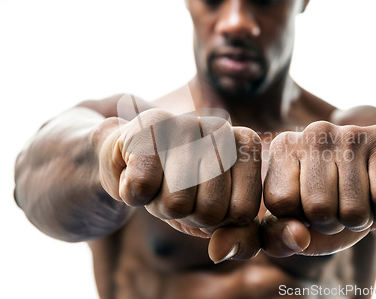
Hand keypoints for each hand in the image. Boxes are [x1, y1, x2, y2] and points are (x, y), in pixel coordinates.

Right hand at [98, 109, 262, 261]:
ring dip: (160, 207)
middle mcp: (220, 127)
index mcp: (246, 144)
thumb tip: (220, 252)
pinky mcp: (145, 127)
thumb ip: (241, 240)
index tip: (205, 199)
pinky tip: (135, 172)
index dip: (217, 220)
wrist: (129, 158)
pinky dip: (133, 194)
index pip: (242, 212)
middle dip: (188, 214)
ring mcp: (184, 123)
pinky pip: (142, 188)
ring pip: (177, 203)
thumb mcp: (218, 217)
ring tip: (159, 183)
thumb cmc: (181, 188)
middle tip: (176, 191)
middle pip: (211, 211)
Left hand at [261, 121, 375, 256]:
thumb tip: (297, 238)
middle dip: (333, 224)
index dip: (301, 221)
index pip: (281, 203)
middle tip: (339, 207)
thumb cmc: (332, 205)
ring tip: (361, 200)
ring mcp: (349, 133)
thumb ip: (280, 239)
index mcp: (283, 148)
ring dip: (361, 221)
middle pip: (318, 208)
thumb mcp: (299, 225)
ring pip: (354, 210)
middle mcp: (313, 132)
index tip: (308, 209)